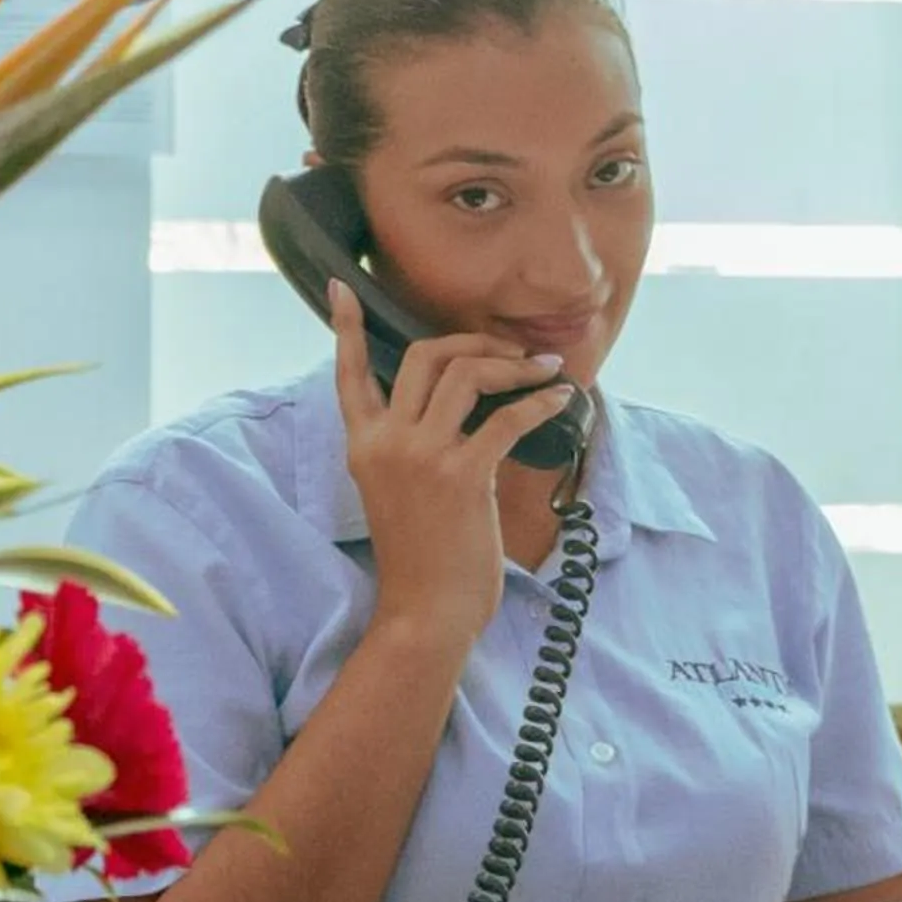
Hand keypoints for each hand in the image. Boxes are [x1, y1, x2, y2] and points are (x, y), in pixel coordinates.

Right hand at [328, 280, 575, 662]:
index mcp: (363, 446)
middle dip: (474, 342)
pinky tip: (560, 401)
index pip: (348, 374)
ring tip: (543, 372)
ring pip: (465, 373)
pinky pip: (506, 417)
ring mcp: (421, 456)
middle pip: (424, 356)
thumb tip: (465, 412)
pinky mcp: (461, 476)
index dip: (345, 327)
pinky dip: (539, 402)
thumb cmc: (422, 561)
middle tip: (511, 354)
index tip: (341, 288)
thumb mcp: (397, 494)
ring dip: (512, 365)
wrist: (425, 613)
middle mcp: (385, 442)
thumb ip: (411, 449)